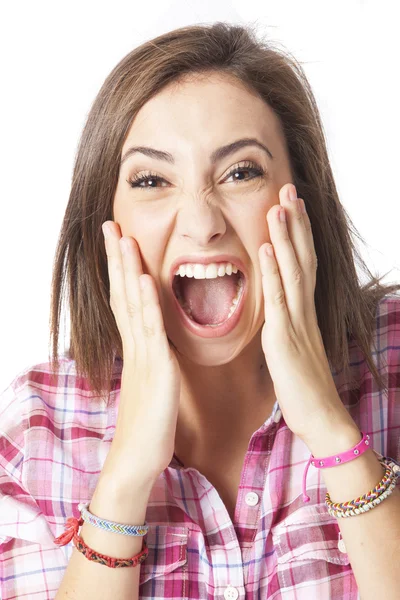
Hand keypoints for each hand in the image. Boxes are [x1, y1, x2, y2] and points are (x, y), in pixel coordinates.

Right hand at [101, 222, 181, 485]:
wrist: (138, 460)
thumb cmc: (149, 425)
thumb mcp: (153, 384)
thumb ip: (153, 360)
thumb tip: (156, 343)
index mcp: (137, 349)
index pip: (126, 300)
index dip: (122, 270)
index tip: (119, 242)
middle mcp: (136, 347)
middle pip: (123, 294)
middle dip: (117, 259)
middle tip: (110, 226)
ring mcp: (143, 357)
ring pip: (133, 305)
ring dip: (128, 270)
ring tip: (122, 238)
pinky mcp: (156, 371)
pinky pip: (150, 332)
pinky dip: (146, 304)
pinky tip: (144, 280)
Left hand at [258, 183, 353, 442]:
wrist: (322, 418)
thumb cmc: (305, 387)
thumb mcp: (295, 349)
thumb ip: (288, 327)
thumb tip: (279, 313)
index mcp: (303, 313)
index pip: (302, 265)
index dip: (298, 234)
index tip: (293, 206)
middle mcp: (303, 311)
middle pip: (301, 258)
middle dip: (295, 223)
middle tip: (290, 189)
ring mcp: (296, 322)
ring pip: (292, 271)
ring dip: (285, 236)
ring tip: (279, 205)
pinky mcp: (284, 338)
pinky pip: (279, 299)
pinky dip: (273, 271)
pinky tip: (266, 247)